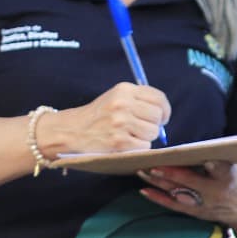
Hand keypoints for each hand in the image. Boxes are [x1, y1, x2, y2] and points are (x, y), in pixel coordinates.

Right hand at [54, 83, 170, 153]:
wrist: (72, 131)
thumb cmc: (98, 117)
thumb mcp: (115, 99)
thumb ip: (138, 101)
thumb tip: (163, 115)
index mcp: (124, 90)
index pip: (158, 98)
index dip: (164, 110)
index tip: (162, 117)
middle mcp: (123, 104)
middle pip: (158, 116)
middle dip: (154, 125)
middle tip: (141, 128)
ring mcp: (121, 122)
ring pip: (153, 132)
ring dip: (145, 137)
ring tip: (129, 135)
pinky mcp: (119, 141)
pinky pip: (144, 146)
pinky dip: (138, 148)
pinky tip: (124, 144)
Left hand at [138, 161, 236, 226]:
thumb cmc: (233, 179)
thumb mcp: (232, 166)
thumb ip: (215, 157)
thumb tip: (187, 147)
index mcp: (228, 177)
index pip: (220, 169)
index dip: (211, 164)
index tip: (203, 158)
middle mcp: (216, 192)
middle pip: (192, 182)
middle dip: (171, 174)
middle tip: (153, 164)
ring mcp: (204, 205)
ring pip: (178, 192)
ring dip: (159, 183)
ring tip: (142, 172)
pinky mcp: (196, 212)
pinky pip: (174, 205)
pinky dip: (158, 198)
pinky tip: (144, 190)